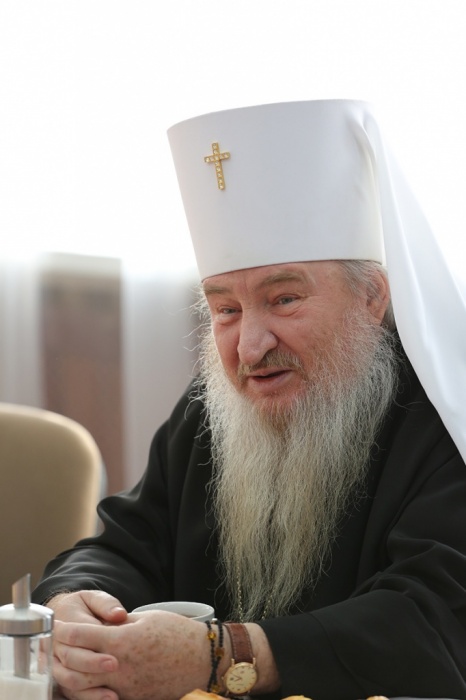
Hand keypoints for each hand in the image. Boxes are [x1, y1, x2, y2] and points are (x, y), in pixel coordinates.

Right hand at [49, 591, 127, 699]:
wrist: (63, 617)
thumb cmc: (83, 608)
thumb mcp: (93, 598)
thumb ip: (106, 604)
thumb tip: (119, 614)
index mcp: (64, 625)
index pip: (76, 637)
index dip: (95, 645)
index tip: (115, 652)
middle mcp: (57, 647)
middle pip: (71, 660)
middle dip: (93, 665)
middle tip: (115, 666)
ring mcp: (57, 665)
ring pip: (68, 680)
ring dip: (89, 690)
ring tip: (112, 695)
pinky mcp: (61, 678)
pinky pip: (70, 693)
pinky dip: (86, 698)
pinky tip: (105, 699)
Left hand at [53, 610, 213, 699]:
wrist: (202, 660)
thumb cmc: (178, 633)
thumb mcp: (147, 618)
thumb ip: (119, 625)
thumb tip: (102, 626)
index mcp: (122, 641)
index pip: (81, 635)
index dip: (65, 629)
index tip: (57, 624)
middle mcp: (120, 667)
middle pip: (77, 664)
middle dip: (63, 652)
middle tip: (57, 644)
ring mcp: (125, 688)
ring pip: (86, 686)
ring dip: (75, 674)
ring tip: (71, 663)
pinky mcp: (133, 699)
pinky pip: (106, 695)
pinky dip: (95, 688)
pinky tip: (94, 678)